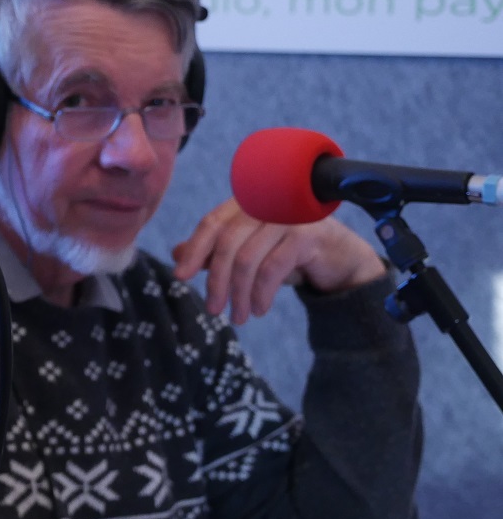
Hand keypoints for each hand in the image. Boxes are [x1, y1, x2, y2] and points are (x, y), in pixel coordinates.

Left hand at [171, 198, 385, 324]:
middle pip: (226, 243)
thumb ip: (215, 250)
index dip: (194, 250)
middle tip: (213, 309)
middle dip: (215, 280)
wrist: (341, 260)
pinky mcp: (308, 234)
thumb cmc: (289, 253)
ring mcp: (288, 216)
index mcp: (247, 202)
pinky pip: (272, 268)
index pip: (212, 223)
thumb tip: (176, 254)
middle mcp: (266, 203)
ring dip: (239, 293)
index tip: (180, 277)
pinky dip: (262, 293)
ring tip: (239, 317)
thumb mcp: (248, 252)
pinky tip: (260, 309)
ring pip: (247, 258)